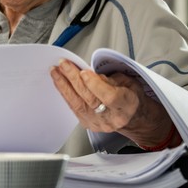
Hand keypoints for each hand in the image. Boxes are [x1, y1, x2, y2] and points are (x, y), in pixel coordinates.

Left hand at [50, 59, 177, 147]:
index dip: (95, 84)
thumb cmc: (130, 97)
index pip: (109, 97)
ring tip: (55, 71)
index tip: (84, 72)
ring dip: (63, 84)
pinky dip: (65, 92)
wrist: (131, 117)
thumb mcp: (129, 82)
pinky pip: (73, 107)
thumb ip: (111, 79)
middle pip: (89, 98)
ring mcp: (98, 123)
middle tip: (63, 64)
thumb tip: (90, 74)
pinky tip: (59, 82)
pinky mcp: (87, 124)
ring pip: (77, 103)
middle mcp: (111, 118)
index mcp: (126, 105)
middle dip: (74, 78)